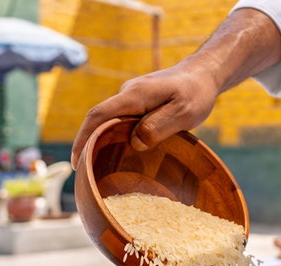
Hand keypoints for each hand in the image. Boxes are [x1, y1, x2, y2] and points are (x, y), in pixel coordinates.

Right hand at [71, 60, 218, 168]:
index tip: (76, 163)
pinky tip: (122, 156)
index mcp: (134, 96)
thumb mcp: (183, 112)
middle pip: (100, 121)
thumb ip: (159, 126)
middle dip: (89, 145)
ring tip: (101, 170)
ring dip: (104, 143)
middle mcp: (128, 95)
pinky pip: (124, 122)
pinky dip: (118, 138)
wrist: (204, 74)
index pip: (98, 116)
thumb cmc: (196, 93)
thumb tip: (135, 143)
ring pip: (112, 123)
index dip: (83, 138)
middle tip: (87, 175)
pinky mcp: (141, 104)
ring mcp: (133, 99)